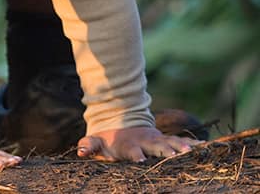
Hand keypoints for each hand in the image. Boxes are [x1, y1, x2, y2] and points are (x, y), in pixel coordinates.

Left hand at [77, 126, 199, 162]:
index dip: (136, 156)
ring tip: (193, 151)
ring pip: (172, 142)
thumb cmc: (109, 141)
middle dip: (165, 150)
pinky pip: (183, 142)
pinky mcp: (168, 141)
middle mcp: (146, 142)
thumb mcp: (96, 142)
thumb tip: (79, 152)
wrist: (121, 125)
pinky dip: (195, 144)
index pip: (133, 152)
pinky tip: (207, 147)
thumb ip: (89, 146)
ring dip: (182, 146)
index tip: (141, 161)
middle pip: (156, 146)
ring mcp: (158, 140)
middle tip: (175, 155)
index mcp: (129, 145)